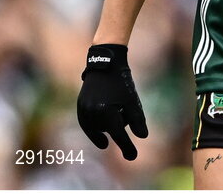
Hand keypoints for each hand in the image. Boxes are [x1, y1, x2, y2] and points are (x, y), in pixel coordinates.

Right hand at [76, 44, 147, 159]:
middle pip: (110, 130)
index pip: (119, 135)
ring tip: (116, 117)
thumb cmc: (121, 82)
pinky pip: (87, 125)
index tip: (133, 157)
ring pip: (97, 129)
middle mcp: (93, 114)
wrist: (104, 64)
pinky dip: (95, 131)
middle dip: (119, 128)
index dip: (127, 147)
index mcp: (108, 111)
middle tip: (126, 116)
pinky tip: (102, 137)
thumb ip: (137, 119)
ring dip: (107, 128)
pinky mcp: (80, 108)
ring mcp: (84, 111)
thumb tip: (142, 137)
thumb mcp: (132, 100)